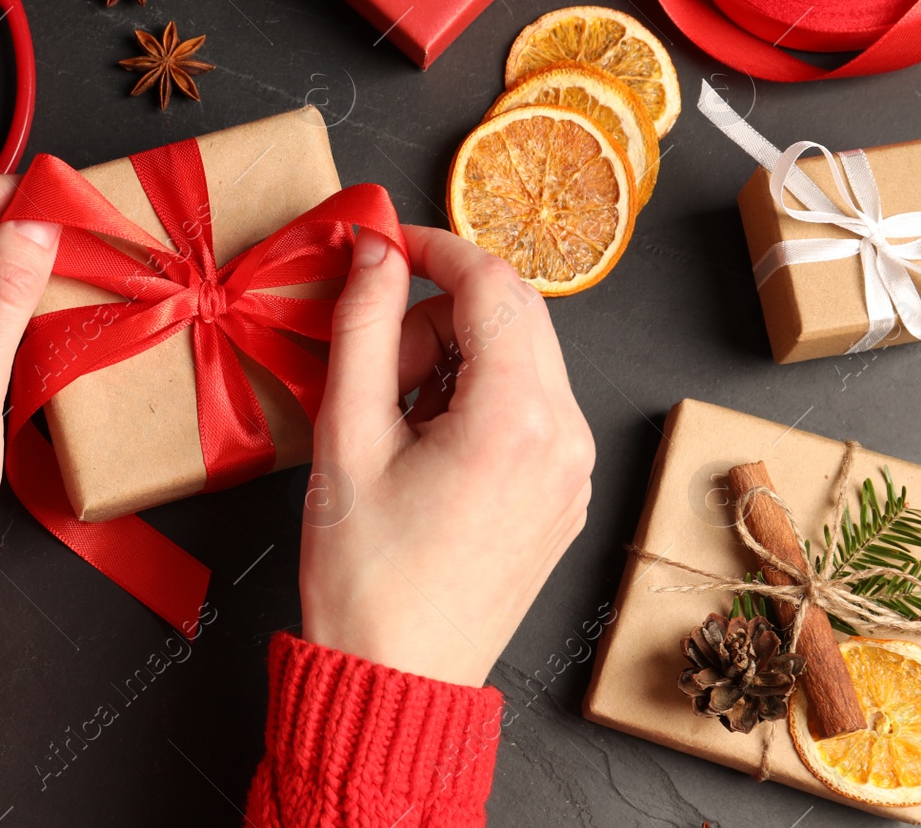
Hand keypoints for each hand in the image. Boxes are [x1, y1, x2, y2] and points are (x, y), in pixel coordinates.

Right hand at [300, 225, 594, 686]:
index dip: (431, 248)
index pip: (492, 282)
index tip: (381, 247)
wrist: (396, 674)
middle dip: (436, 316)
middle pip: (511, 314)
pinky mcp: (563, 491)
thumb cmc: (366, 575)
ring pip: (518, 357)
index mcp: (517, 418)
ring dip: (453, 359)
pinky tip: (424, 445)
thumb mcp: (347, 435)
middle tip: (374, 367)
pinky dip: (474, 398)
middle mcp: (566, 437)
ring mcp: (573, 468)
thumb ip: (360, 325)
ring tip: (394, 423)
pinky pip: (526, 405)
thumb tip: (372, 251)